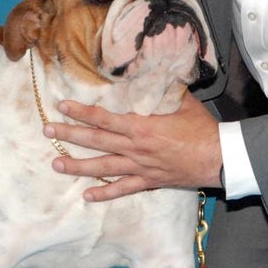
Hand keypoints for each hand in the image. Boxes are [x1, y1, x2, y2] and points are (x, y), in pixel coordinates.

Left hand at [45, 94, 221, 201]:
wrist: (219, 157)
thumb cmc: (202, 127)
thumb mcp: (181, 101)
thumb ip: (161, 89)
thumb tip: (148, 71)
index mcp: (141, 126)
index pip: (104, 118)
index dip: (81, 112)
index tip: (62, 106)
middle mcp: (136, 148)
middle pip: (96, 141)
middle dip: (70, 135)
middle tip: (48, 131)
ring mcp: (141, 167)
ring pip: (103, 167)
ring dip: (78, 166)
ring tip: (56, 164)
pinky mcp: (149, 181)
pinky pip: (123, 189)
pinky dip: (105, 194)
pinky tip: (88, 196)